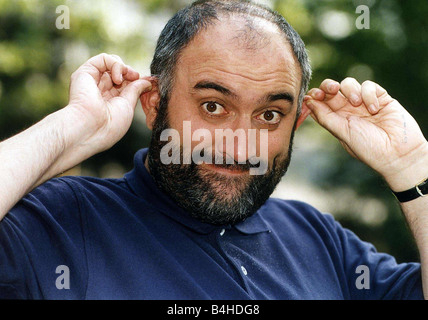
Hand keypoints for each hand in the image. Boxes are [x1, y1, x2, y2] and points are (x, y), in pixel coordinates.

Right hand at [67, 53, 152, 152]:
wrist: (91, 128)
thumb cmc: (110, 124)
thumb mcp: (128, 105)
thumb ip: (136, 90)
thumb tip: (147, 81)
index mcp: (111, 100)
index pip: (126, 82)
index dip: (136, 80)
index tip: (146, 84)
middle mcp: (100, 89)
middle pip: (120, 71)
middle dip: (130, 73)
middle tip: (135, 78)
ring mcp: (92, 80)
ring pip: (111, 63)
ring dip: (123, 67)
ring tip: (123, 79)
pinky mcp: (85, 73)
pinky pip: (103, 58)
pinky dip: (115, 64)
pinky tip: (117, 78)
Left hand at [303, 77, 427, 189]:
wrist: (397, 152)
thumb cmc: (368, 148)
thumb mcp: (342, 133)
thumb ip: (325, 117)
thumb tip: (308, 101)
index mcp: (335, 119)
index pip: (320, 102)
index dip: (315, 96)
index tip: (314, 96)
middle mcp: (347, 110)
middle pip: (331, 89)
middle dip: (329, 86)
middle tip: (333, 90)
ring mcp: (363, 103)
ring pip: (348, 83)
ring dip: (350, 90)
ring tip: (357, 104)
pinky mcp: (380, 97)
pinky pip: (369, 86)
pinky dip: (369, 94)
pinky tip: (374, 108)